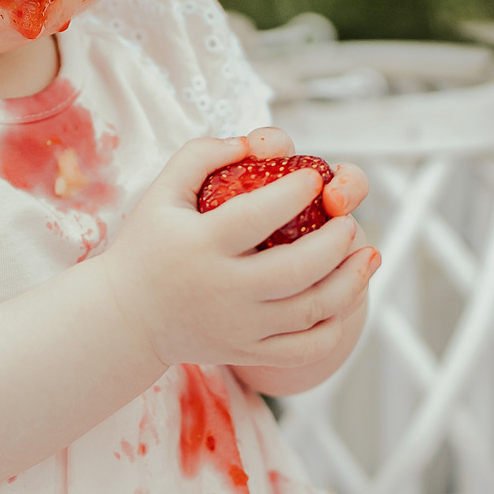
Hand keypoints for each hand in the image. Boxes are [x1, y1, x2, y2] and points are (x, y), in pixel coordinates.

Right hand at [95, 128, 378, 370]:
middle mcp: (222, 289)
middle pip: (297, 268)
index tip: (314, 177)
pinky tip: (345, 297)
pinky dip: (334, 326)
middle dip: (335, 241)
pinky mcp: (247, 351)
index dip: (295, 192)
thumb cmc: (150, 244)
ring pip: (310, 310)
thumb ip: (203, 155)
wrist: (127, 318)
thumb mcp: (162, 191)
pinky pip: (305, 349)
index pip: (258, 214)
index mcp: (200, 245)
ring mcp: (238, 326)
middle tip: (347, 219)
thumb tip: (258, 143)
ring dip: (349, 280)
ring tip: (366, 252)